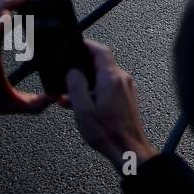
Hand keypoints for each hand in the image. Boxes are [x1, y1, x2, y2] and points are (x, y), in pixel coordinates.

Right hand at [66, 40, 156, 174]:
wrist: (127, 149)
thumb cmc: (107, 132)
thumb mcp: (83, 109)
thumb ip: (76, 86)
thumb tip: (73, 71)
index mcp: (112, 78)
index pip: (101, 51)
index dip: (87, 45)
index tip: (75, 45)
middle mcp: (122, 79)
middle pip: (100, 64)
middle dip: (81, 69)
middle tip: (66, 76)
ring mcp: (125, 89)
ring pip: (102, 78)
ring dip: (85, 84)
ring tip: (68, 97)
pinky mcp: (126, 98)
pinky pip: (107, 88)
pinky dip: (93, 92)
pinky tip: (80, 105)